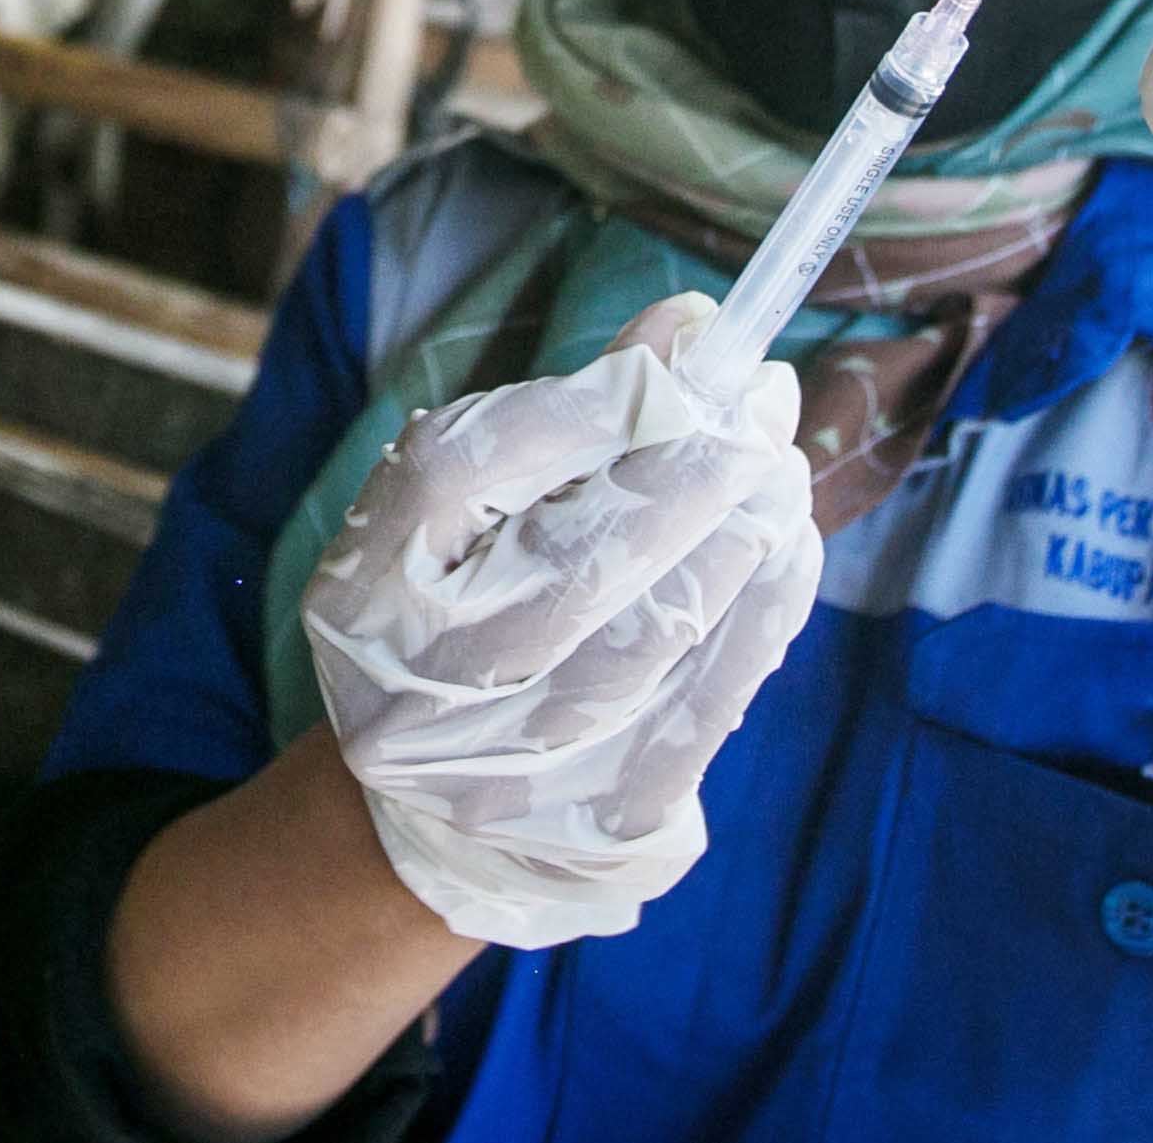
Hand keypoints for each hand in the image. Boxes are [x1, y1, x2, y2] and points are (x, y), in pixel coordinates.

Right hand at [301, 293, 819, 947]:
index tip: (682, 351)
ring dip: (742, 537)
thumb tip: (698, 327)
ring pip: (654, 633)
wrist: (434, 823)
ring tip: (784, 474)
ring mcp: (506, 771)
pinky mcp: (600, 826)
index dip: (579, 405)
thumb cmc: (469, 614)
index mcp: (363, 586)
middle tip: (763, 407)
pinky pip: (707, 707)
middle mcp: (417, 687)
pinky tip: (790, 554)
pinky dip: (764, 616)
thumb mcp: (473, 516)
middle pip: (571, 559)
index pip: (455, 472)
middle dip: (691, 467)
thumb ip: (573, 416)